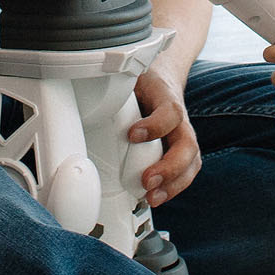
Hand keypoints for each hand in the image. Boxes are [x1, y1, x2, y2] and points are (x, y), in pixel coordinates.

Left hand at [127, 69, 200, 206]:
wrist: (164, 78)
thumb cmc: (143, 82)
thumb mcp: (130, 77)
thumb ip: (114, 88)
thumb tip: (82, 97)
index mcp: (166, 97)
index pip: (170, 111)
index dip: (155, 125)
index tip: (132, 134)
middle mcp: (180, 119)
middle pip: (188, 145)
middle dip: (170, 167)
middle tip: (146, 181)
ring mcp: (183, 136)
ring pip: (191, 162)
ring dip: (174, 184)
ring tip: (152, 198)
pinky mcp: (181, 151)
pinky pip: (186, 172)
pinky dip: (173, 188)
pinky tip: (156, 197)